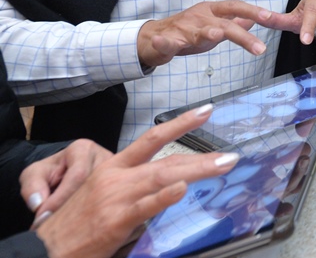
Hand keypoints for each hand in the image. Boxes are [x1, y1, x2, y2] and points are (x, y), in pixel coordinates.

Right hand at [33, 105, 239, 257]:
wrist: (44, 249)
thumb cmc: (74, 225)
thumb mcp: (104, 197)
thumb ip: (136, 190)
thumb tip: (167, 189)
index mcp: (113, 168)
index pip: (152, 138)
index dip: (181, 122)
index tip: (205, 111)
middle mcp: (117, 178)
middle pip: (166, 158)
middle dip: (202, 155)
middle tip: (231, 154)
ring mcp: (117, 198)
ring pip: (163, 177)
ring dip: (198, 170)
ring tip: (223, 165)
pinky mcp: (116, 221)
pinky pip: (144, 206)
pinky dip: (165, 197)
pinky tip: (183, 189)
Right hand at [137, 0, 276, 67]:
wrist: (153, 36)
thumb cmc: (188, 30)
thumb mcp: (214, 25)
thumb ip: (234, 22)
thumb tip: (254, 19)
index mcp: (212, 11)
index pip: (235, 7)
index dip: (252, 11)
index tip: (270, 17)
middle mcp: (199, 17)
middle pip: (224, 24)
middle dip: (242, 36)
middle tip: (260, 48)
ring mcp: (183, 28)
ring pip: (198, 31)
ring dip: (207, 32)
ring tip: (217, 34)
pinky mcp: (166, 40)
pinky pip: (166, 42)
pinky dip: (164, 43)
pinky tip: (162, 42)